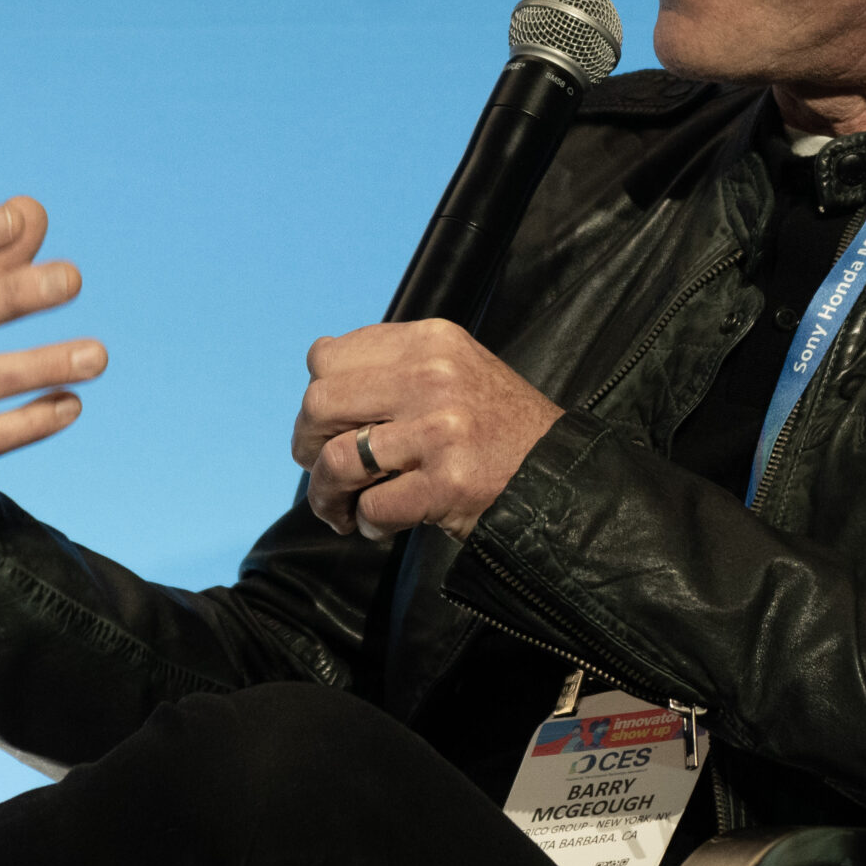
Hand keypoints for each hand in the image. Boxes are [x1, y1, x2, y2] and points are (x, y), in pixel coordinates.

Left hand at [293, 320, 562, 541]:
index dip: (317, 394)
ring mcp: (441, 430)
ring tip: (341, 508)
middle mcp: (433, 376)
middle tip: (321, 469)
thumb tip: (320, 375)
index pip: (327, 356)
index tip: (330, 423)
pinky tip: (381, 524)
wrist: (559, 474)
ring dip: (326, 495)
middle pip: (319, 404)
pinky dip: (367, 524)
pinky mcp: (448, 483)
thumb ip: (395, 366)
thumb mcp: (453, 368)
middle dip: (306, 445)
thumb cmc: (496, 427)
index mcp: (430, 341)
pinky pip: (373, 507)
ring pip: (336, 460)